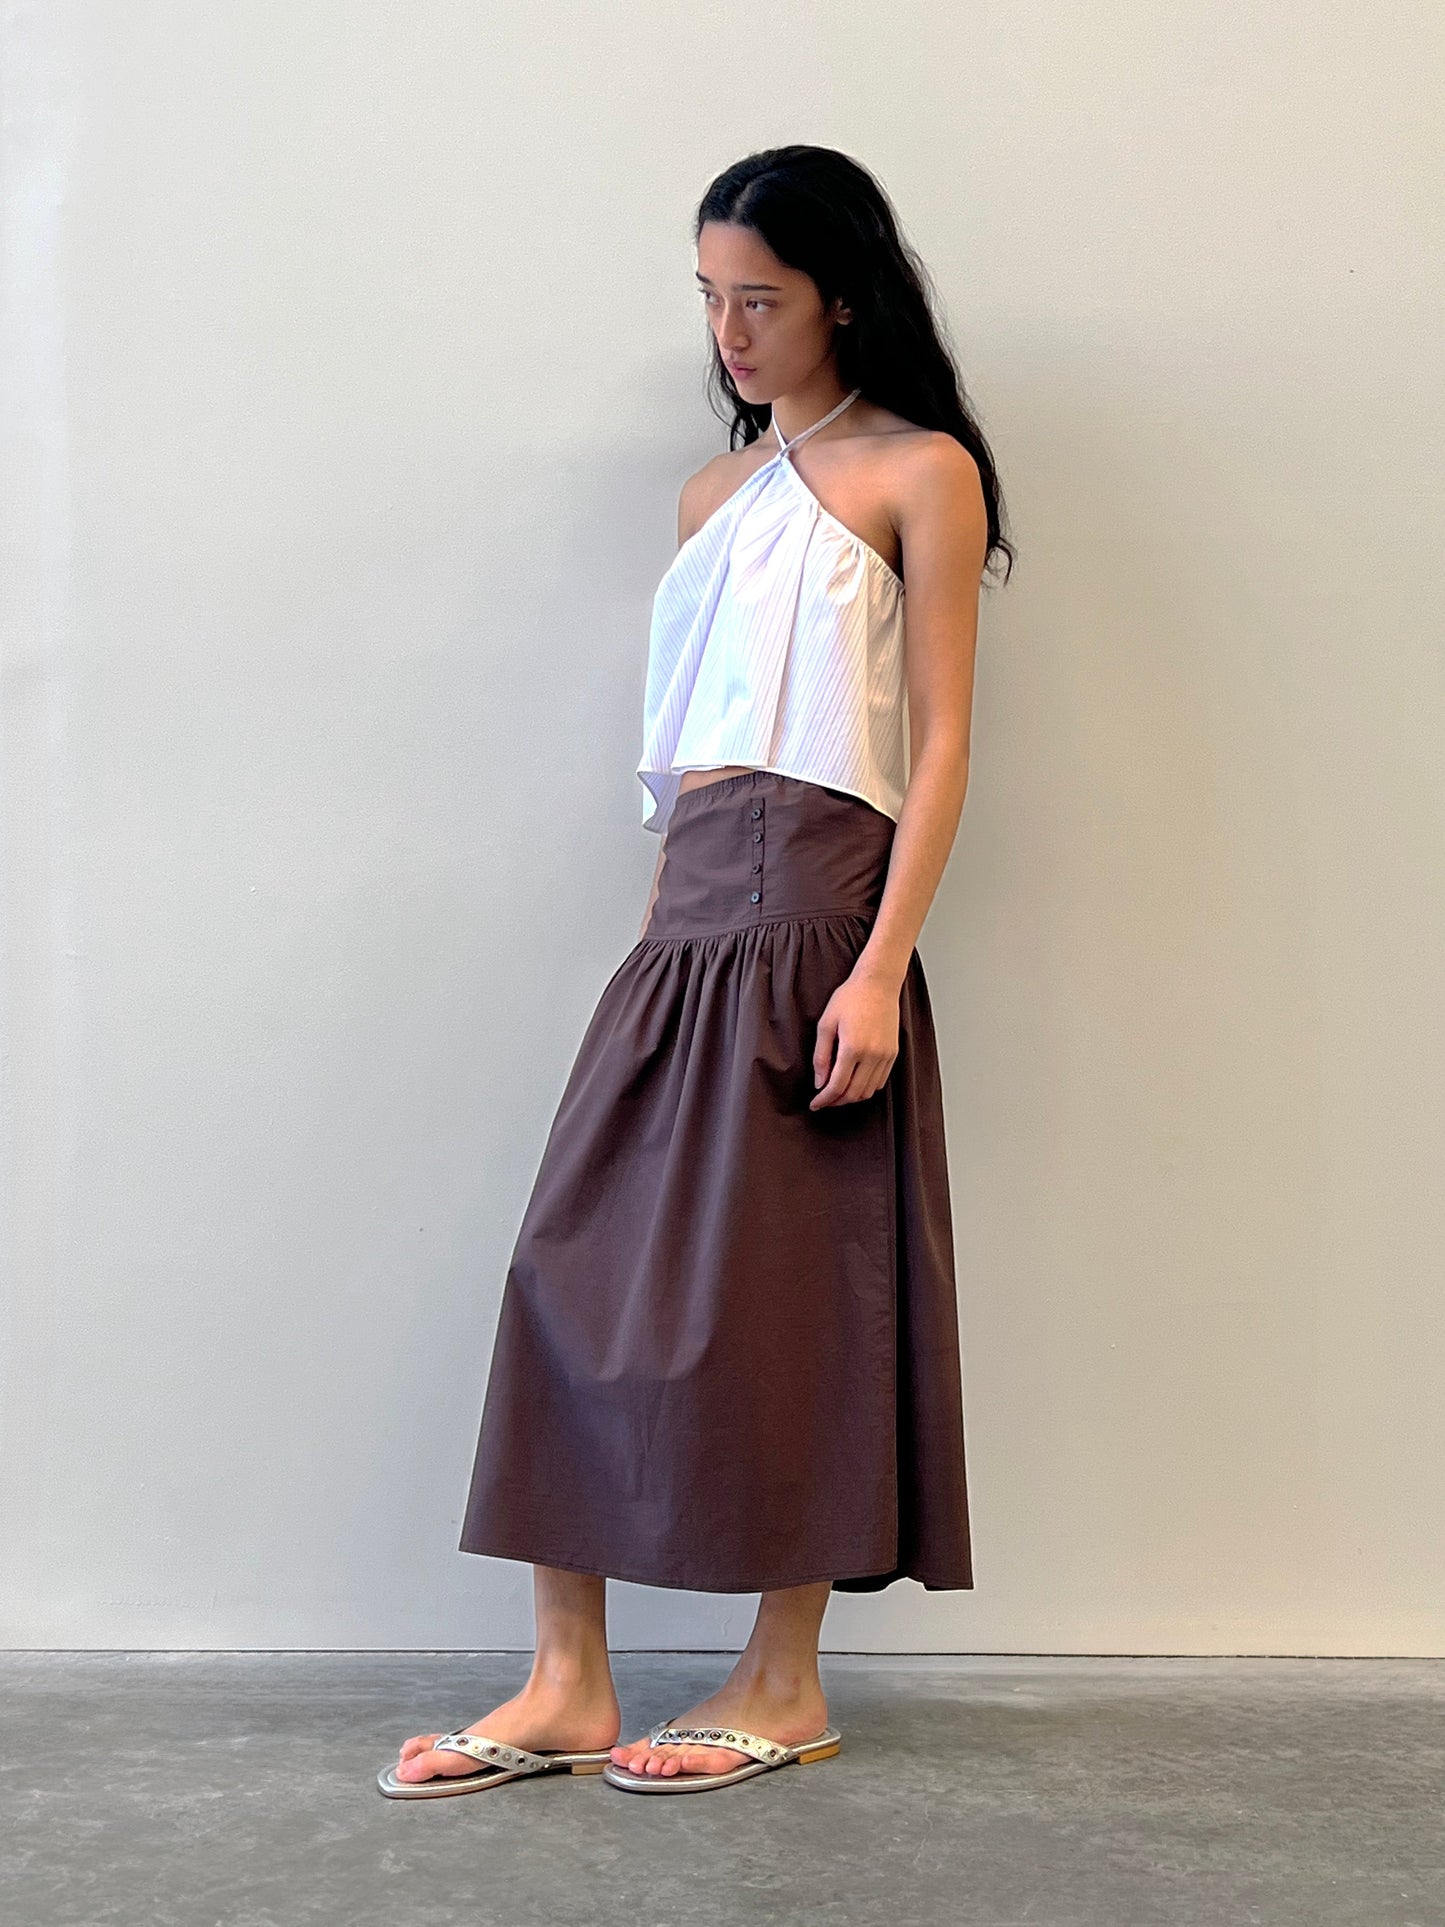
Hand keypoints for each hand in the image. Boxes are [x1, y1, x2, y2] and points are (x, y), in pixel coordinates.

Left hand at [810, 969, 900, 1107]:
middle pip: (854, 1093)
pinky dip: (867, 1088)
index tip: (815, 1104)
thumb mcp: (826, 1024)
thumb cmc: (850, 998)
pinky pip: (880, 1081)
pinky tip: (855, 1082)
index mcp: (853, 1047)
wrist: (878, 984)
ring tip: (838, 1093)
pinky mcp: (893, 1053)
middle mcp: (872, 1055)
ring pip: (869, 1091)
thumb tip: (819, 1082)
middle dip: (837, 1101)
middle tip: (824, 1100)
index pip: (837, 1086)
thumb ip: (821, 1056)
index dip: (824, 1099)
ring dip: (852, 1097)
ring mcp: (885, 1055)